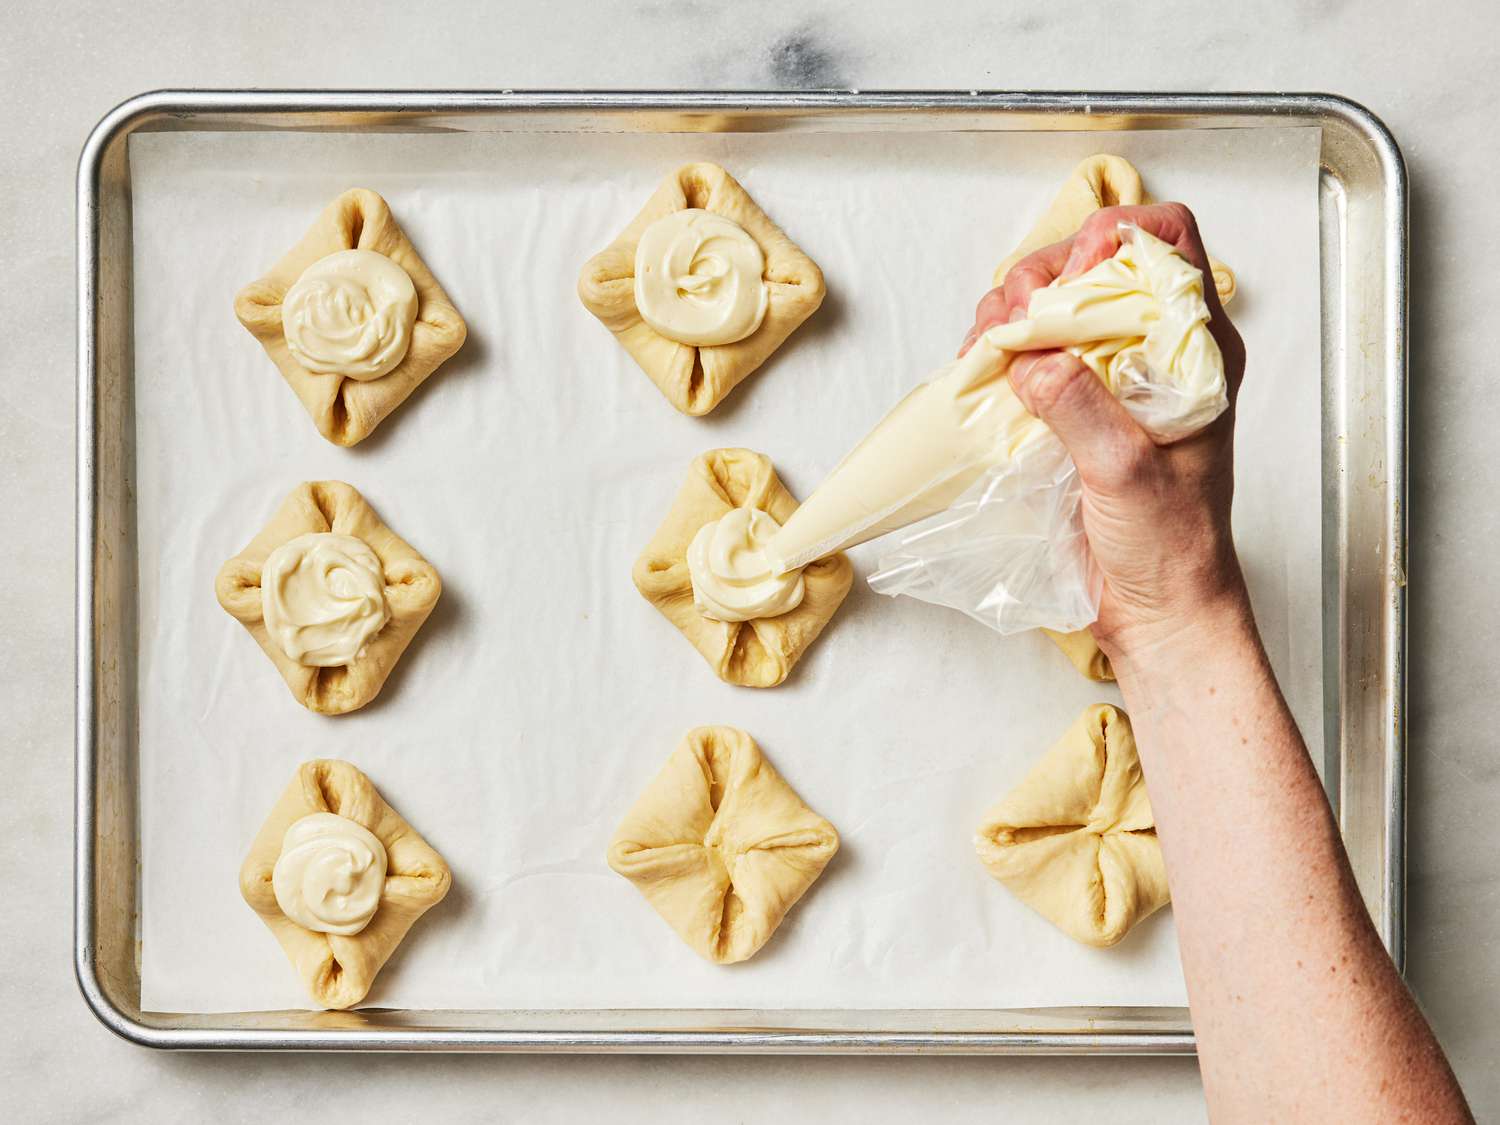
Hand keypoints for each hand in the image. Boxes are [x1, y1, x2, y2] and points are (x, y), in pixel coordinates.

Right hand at [961, 203, 1250, 662]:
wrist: (1156, 608)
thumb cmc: (1170, 544)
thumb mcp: (1127, 471)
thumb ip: (1082, 407)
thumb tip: (1033, 357)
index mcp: (1197, 350)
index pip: (1169, 243)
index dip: (1117, 238)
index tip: (1072, 276)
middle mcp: (1154, 351)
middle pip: (1095, 263)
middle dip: (1045, 274)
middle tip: (1014, 314)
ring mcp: (1110, 376)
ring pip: (1055, 304)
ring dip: (1012, 310)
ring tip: (989, 342)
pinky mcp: (1072, 406)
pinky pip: (1030, 352)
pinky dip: (999, 348)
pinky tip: (983, 366)